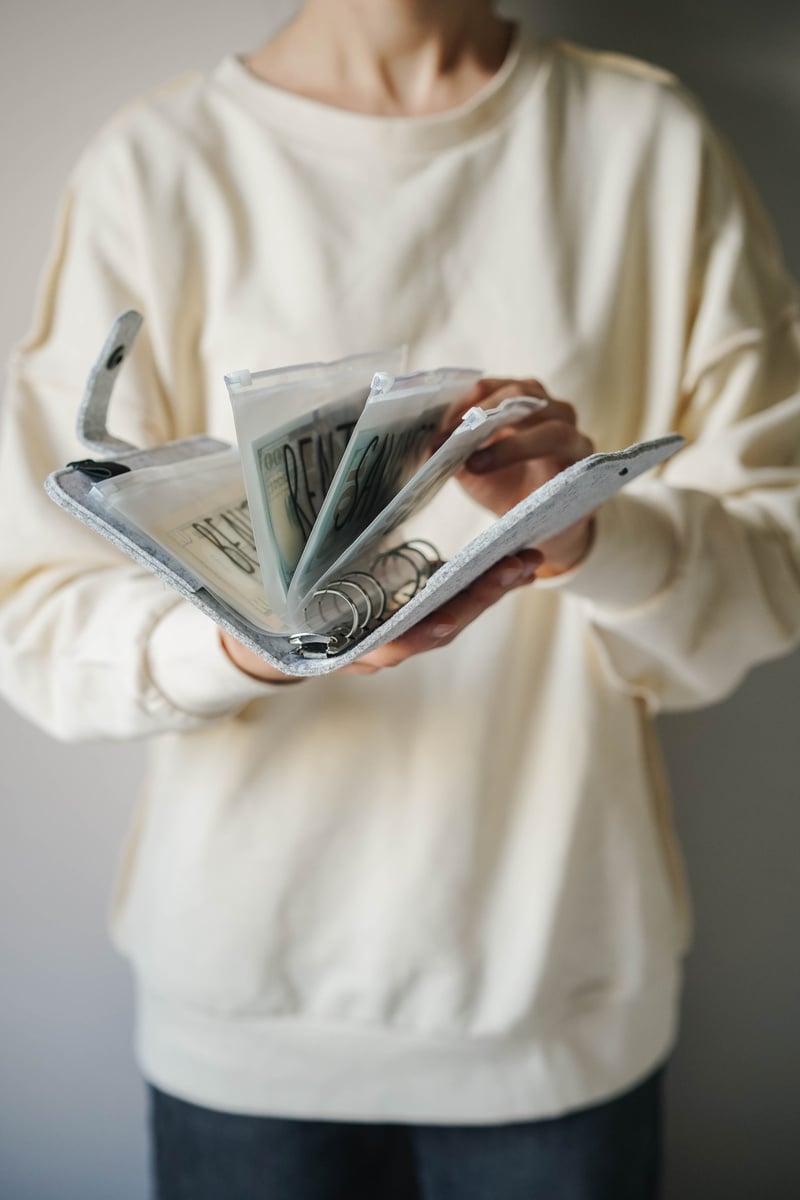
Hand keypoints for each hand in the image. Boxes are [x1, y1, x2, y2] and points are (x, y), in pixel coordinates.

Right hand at [219, 548, 541, 681]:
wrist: (259, 639)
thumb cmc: (257, 612)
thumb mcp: (265, 597)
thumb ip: (280, 580)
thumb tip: (271, 536)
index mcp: (339, 646)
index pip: (393, 643)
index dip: (425, 627)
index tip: (456, 612)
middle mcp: (371, 649)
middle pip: (436, 630)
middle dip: (480, 600)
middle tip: (521, 564)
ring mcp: (389, 637)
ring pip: (446, 619)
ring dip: (486, 592)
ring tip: (523, 560)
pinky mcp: (401, 620)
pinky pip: (442, 608)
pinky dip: (472, 589)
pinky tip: (501, 565)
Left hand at [445, 377, 595, 575]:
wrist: (542, 529)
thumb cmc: (508, 489)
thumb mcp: (473, 467)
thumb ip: (453, 451)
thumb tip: (424, 444)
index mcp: (523, 402)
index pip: (493, 386)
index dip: (464, 401)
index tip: (437, 425)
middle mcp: (553, 411)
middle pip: (524, 393)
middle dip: (484, 413)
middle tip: (452, 438)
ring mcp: (576, 438)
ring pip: (551, 426)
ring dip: (509, 443)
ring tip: (475, 461)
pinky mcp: (588, 469)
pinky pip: (568, 461)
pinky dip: (539, 470)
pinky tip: (518, 480)